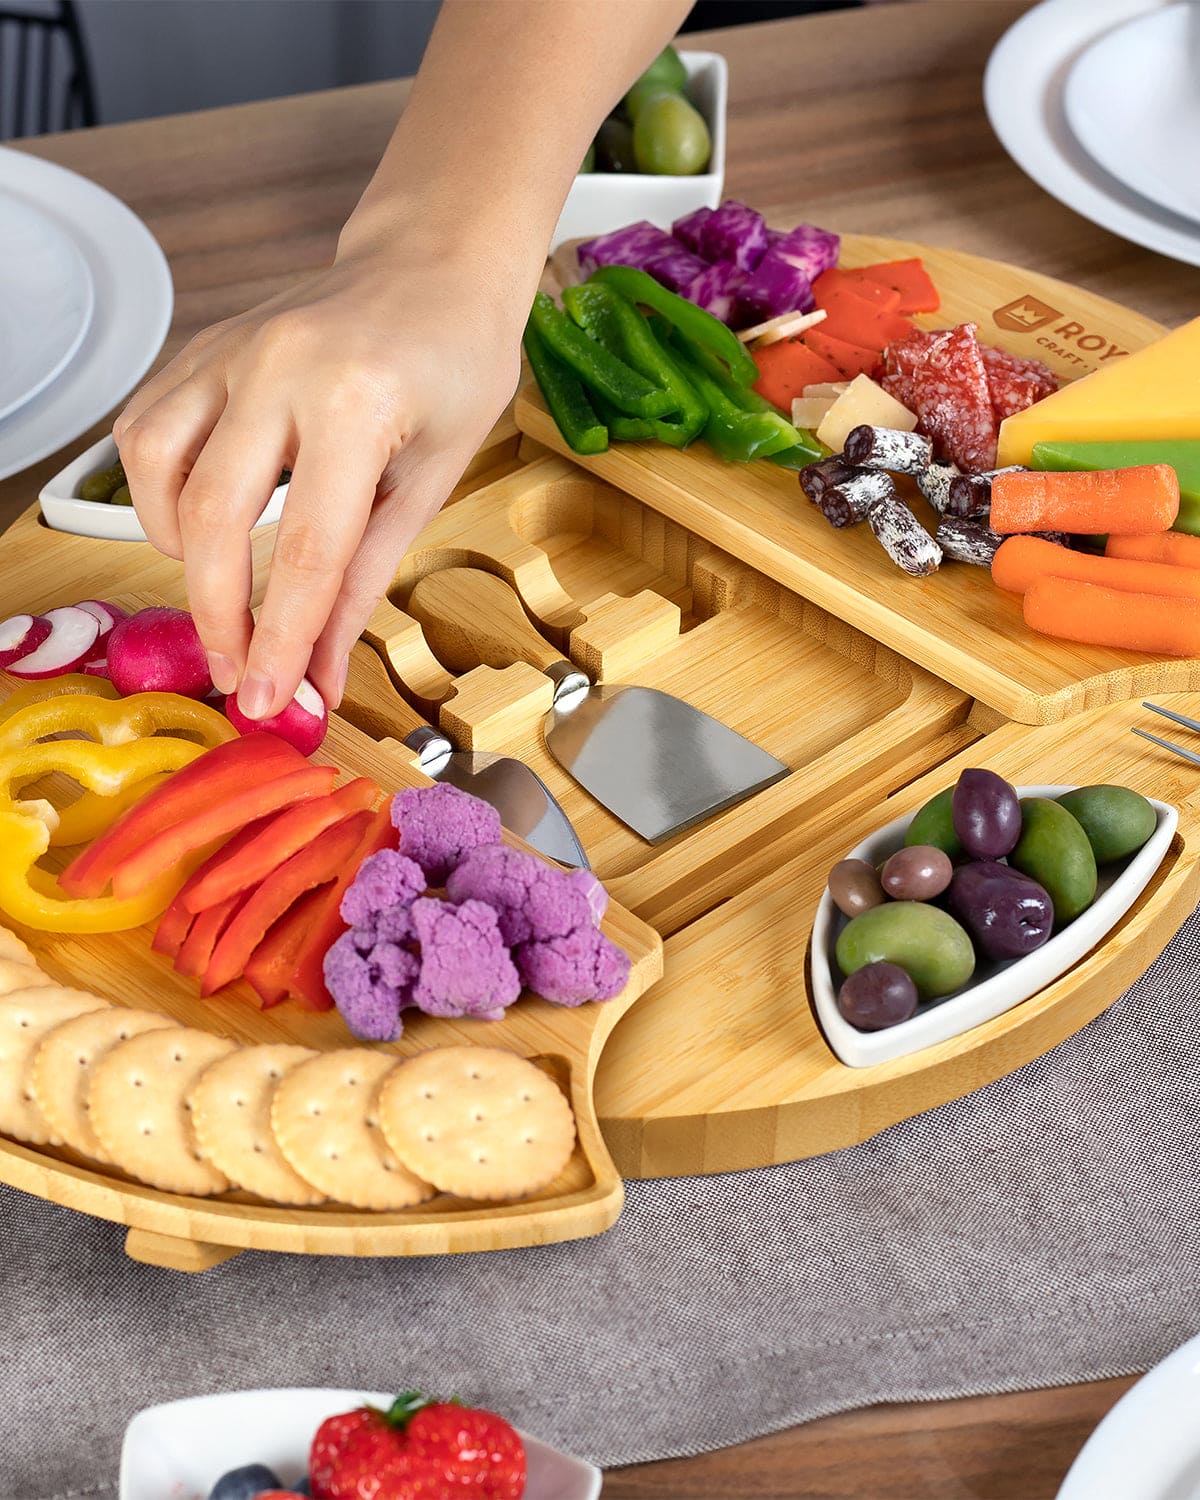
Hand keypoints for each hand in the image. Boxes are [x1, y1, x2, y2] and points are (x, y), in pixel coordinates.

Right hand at [113, 237, 522, 719]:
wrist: (433, 264)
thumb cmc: (453, 367)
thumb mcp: (433, 479)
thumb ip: (368, 577)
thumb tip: (320, 671)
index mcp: (358, 401)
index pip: (306, 546)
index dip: (281, 636)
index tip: (271, 700)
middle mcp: (280, 366)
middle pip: (214, 517)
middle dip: (220, 616)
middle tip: (240, 676)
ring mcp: (230, 350)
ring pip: (156, 470)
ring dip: (177, 553)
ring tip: (223, 591)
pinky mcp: (201, 348)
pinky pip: (146, 430)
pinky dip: (158, 493)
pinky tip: (201, 522)